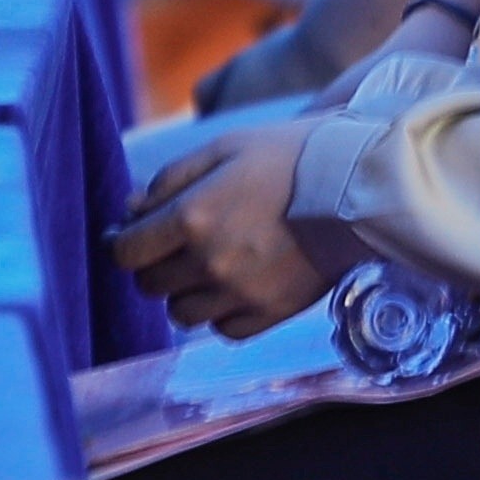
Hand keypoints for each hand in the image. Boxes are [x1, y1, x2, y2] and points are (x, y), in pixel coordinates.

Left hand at [111, 117, 330, 336]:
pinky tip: (233, 285)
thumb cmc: (286, 158)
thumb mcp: (221, 149)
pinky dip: (219, 312)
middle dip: (153, 264)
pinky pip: (222, 330)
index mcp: (192, 218)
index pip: (127, 252)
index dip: (122, 243)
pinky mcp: (270, 314)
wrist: (357, 186)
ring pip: (180, 314)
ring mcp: (240, 293)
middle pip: (149, 285)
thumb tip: (131, 212)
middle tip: (173, 244)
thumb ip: (168, 181)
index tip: (128, 235)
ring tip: (206, 265)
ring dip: (183, 291)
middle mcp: (210, 263)